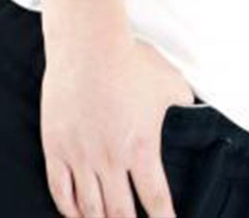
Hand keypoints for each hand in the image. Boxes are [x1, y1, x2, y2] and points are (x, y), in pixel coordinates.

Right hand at [40, 29, 196, 217]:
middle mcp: (111, 160)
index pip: (155, 199)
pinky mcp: (56, 149)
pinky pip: (60, 191)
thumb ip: (183, 99)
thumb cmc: (130, 61)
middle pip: (120, 214)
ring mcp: (81, 157)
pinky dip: (69, 210)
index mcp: (141, 148)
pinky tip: (77, 216)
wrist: (89, 47)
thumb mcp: (169, 80)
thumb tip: (192, 105)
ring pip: (90, 208)